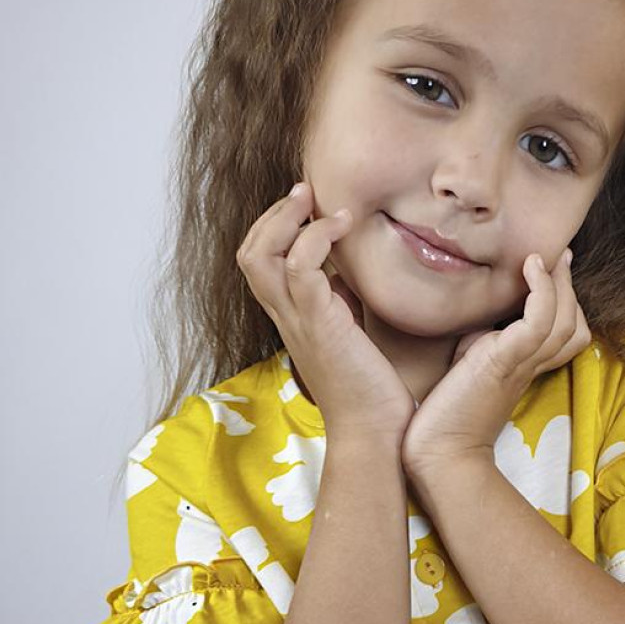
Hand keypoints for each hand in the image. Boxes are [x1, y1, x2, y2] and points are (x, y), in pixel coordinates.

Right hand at [236, 182, 416, 438]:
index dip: (274, 228)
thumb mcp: (349, 334)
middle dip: (273, 215)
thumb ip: (339, 305)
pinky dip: (316, 237)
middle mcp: (285, 317)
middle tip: (305, 192)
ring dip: (287, 218)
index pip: (259, 262)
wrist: (375, 431)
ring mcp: (297, 320)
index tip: (307, 207)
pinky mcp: (319, 324)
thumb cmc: (369, 389)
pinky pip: (301, 267)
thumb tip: (345, 279)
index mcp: (290, 318)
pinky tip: (344, 227)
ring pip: (261, 255)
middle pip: (249, 253)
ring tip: (317, 200)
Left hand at [400, 248, 589, 477]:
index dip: (565, 301)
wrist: (441, 452)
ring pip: (563, 319)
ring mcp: (521, 363)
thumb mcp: (468, 363)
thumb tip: (480, 316)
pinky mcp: (505, 362)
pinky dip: (542, 289)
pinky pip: (540, 320)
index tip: (552, 268)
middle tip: (559, 255)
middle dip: (568, 285)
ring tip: (545, 256)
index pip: (564, 333)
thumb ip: (480, 339)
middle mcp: (530, 365)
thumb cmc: (446, 412)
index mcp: (524, 367)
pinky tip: (530, 265)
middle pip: (573, 323)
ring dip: (558, 282)